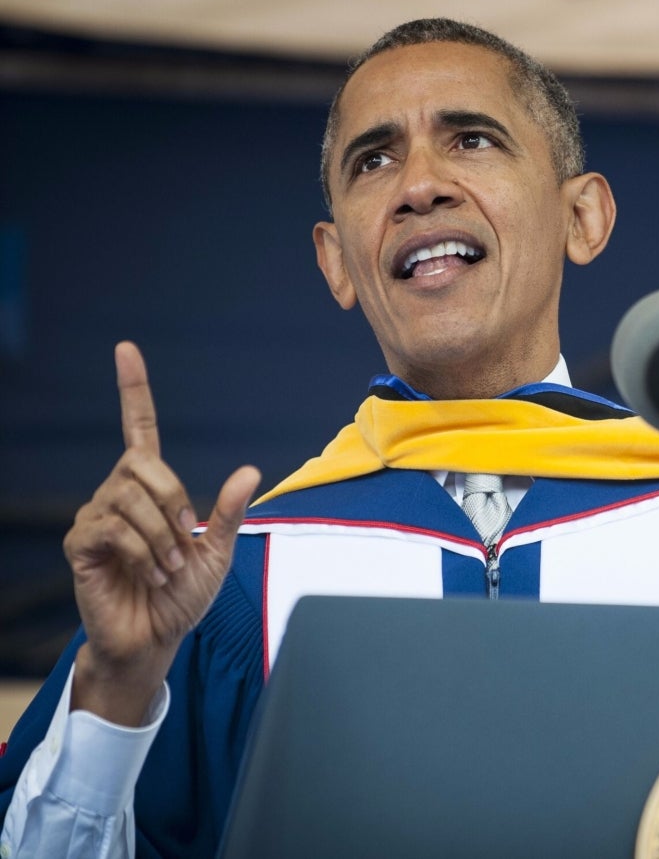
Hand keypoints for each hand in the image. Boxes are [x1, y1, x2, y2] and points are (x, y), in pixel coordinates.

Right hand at [63, 342, 260, 725]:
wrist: (157, 637)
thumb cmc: (183, 595)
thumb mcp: (219, 552)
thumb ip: (229, 513)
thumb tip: (249, 470)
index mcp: (152, 489)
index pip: (139, 429)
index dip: (133, 389)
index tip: (127, 349)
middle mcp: (118, 493)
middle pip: (143, 463)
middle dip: (174, 501)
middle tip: (185, 542)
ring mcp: (95, 517)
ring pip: (130, 497)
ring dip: (161, 537)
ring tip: (169, 568)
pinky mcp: (80, 544)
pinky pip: (112, 528)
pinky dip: (142, 553)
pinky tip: (150, 575)